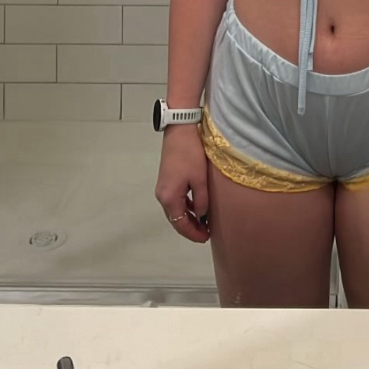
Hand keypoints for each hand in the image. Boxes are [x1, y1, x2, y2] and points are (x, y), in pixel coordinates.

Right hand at [154, 125, 209, 244]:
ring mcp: (162, 188)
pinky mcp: (166, 180)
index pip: (180, 224)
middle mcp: (162, 196)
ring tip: (204, 222)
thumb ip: (201, 201)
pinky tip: (196, 207)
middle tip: (206, 233)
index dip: (193, 234)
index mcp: (169, 198)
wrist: (180, 130)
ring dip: (188, 218)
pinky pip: (176, 200)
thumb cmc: (191, 155)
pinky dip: (185, 207)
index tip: (206, 238)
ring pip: (175, 210)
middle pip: (176, 219)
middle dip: (190, 228)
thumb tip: (202, 216)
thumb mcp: (200, 180)